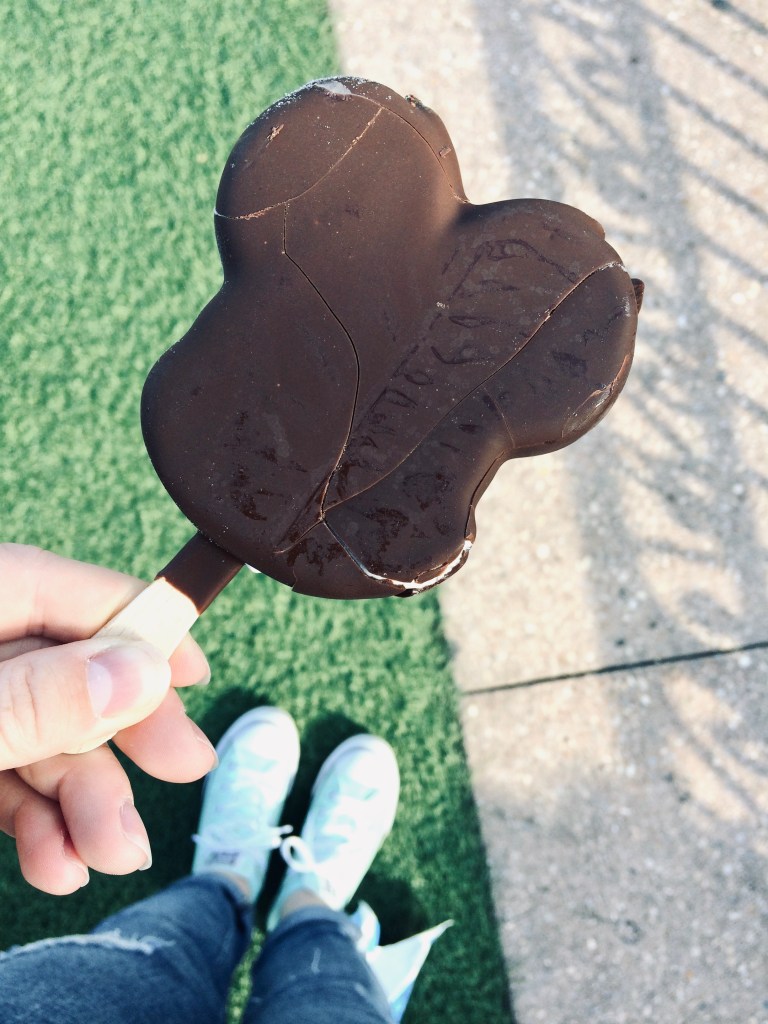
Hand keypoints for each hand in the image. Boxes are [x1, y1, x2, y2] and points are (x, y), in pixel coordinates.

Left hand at [0, 544, 216, 894]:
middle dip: (125, 737)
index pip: (79, 596)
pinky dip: (39, 823)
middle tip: (188, 769)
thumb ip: (36, 700)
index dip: (147, 629)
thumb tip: (142, 673)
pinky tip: (59, 864)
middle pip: (72, 674)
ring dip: (85, 802)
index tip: (198, 673)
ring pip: (45, 739)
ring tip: (114, 854)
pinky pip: (8, 776)